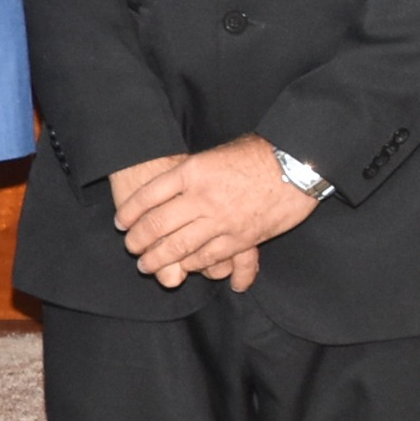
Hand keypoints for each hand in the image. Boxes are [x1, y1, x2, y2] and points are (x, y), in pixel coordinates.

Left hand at [110, 136, 319, 288]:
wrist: (298, 163)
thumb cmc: (259, 152)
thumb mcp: (218, 152)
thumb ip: (194, 171)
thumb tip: (172, 186)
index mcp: (192, 170)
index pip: (148, 195)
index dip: (130, 212)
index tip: (121, 223)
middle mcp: (201, 197)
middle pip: (156, 225)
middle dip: (138, 241)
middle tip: (131, 248)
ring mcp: (221, 220)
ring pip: (178, 247)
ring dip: (158, 260)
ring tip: (147, 265)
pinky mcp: (241, 238)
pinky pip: (208, 258)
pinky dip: (194, 266)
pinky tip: (185, 268)